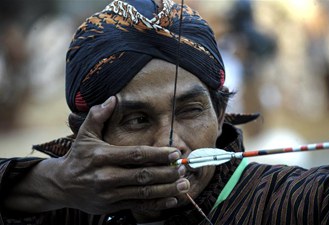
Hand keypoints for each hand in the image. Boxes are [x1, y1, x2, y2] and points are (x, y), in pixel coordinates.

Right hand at [54, 96, 188, 213]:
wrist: (61, 186)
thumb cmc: (78, 157)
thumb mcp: (84, 134)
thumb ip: (98, 116)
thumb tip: (113, 98)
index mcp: (102, 156)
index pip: (135, 155)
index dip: (157, 154)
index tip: (175, 152)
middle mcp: (106, 176)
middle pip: (143, 175)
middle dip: (166, 172)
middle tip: (183, 168)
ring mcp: (109, 194)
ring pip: (143, 192)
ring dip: (167, 189)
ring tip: (185, 184)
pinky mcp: (112, 206)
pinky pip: (138, 205)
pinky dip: (157, 203)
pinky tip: (172, 199)